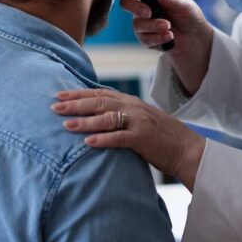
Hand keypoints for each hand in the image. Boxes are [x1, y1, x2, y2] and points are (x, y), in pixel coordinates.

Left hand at [52, 88, 205, 191]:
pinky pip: (120, 137)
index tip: (59, 94)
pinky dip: (103, 139)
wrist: (186, 148)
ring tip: (67, 125)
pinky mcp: (143, 138)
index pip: (100, 93)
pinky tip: (88, 143)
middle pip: (100, 101)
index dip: (78, 94)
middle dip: (76, 104)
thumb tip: (95, 115)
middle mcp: (133, 107)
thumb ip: (120, 115)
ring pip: (107, 118)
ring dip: (85, 121)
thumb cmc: (160, 136)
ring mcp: (139, 121)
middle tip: (55, 106)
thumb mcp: (139, 119)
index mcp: (130, 101)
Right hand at [120, 0, 213, 93]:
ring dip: (153, 26)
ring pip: (137, 24)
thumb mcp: (184, 4)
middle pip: (126, 3)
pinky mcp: (146, 38)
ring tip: (169, 27)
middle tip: (149, 13)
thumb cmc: (189, 16)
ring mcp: (143, 23)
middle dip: (136, 8)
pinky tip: (169, 36)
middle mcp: (144, 7)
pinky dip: (158, 38)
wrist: (195, 37)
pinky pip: (144, 39)